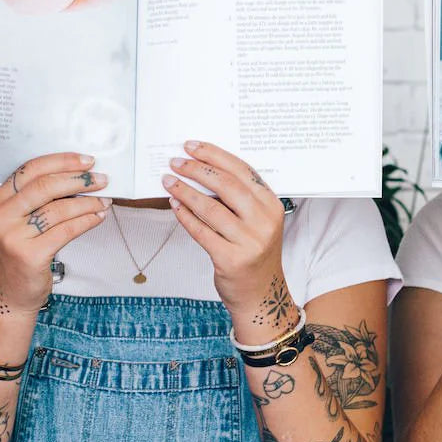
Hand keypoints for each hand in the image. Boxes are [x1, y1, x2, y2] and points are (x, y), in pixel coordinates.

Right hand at [0, 154, 109, 316]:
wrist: (11, 292)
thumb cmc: (21, 252)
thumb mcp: (20, 221)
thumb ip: (39, 199)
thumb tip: (79, 177)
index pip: (30, 170)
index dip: (61, 162)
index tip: (86, 161)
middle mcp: (2, 216)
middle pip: (45, 186)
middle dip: (78, 179)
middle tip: (102, 178)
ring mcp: (14, 236)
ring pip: (58, 209)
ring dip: (88, 202)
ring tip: (105, 200)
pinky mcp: (30, 255)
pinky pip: (66, 231)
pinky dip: (86, 221)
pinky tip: (98, 217)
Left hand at [163, 142, 293, 340]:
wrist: (260, 295)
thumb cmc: (254, 253)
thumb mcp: (257, 222)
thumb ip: (239, 199)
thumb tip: (202, 170)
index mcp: (272, 205)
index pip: (242, 171)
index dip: (214, 155)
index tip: (192, 146)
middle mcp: (264, 222)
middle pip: (226, 185)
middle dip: (197, 169)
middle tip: (176, 162)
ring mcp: (249, 241)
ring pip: (210, 208)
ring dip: (185, 191)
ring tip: (168, 181)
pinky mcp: (231, 259)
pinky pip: (201, 231)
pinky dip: (185, 216)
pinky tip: (174, 205)